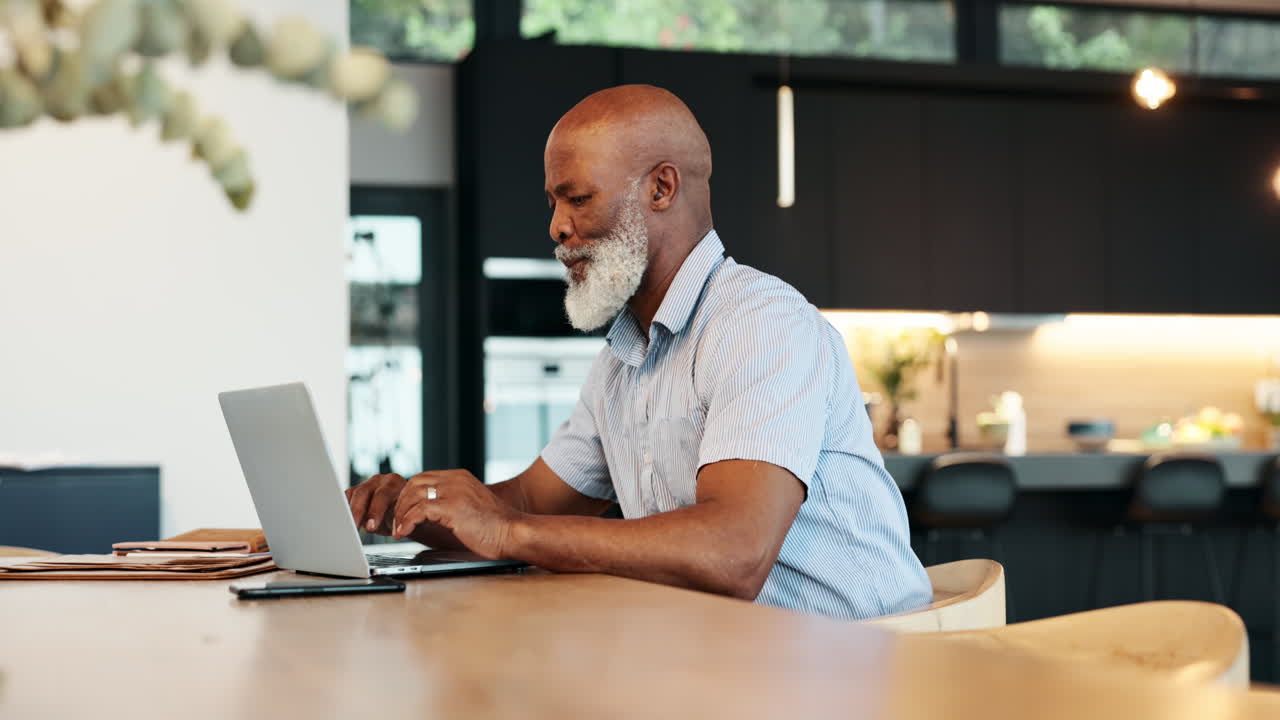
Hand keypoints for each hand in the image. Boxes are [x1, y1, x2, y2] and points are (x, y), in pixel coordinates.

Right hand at [345, 473, 407, 535]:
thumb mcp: (404, 519)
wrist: (403, 512)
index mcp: (394, 483)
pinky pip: (346, 498)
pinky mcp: (356, 491)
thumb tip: (389, 531)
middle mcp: (379, 480)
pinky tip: (345, 521)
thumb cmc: (405, 515)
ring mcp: (366, 484)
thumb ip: (396, 523)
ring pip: (352, 495)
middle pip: (363, 492)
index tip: (371, 527)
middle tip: (354, 528)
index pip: (382, 495)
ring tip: (348, 527)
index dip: (375, 511)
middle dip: (357, 512)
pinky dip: (345, 509)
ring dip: (349, 511)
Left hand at [392, 470, 519, 559]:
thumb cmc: (495, 527)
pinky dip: (407, 522)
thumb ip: (451, 502)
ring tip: (399, 530)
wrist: (513, 532)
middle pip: (414, 483)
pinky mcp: (452, 507)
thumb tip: (427, 513)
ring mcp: (454, 491)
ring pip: (413, 495)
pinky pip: (418, 511)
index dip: (409, 495)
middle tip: (397, 521)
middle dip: (401, 503)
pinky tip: (404, 533)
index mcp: (460, 477)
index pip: (423, 478)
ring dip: (401, 514)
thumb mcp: (470, 506)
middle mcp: (456, 479)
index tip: (403, 512)